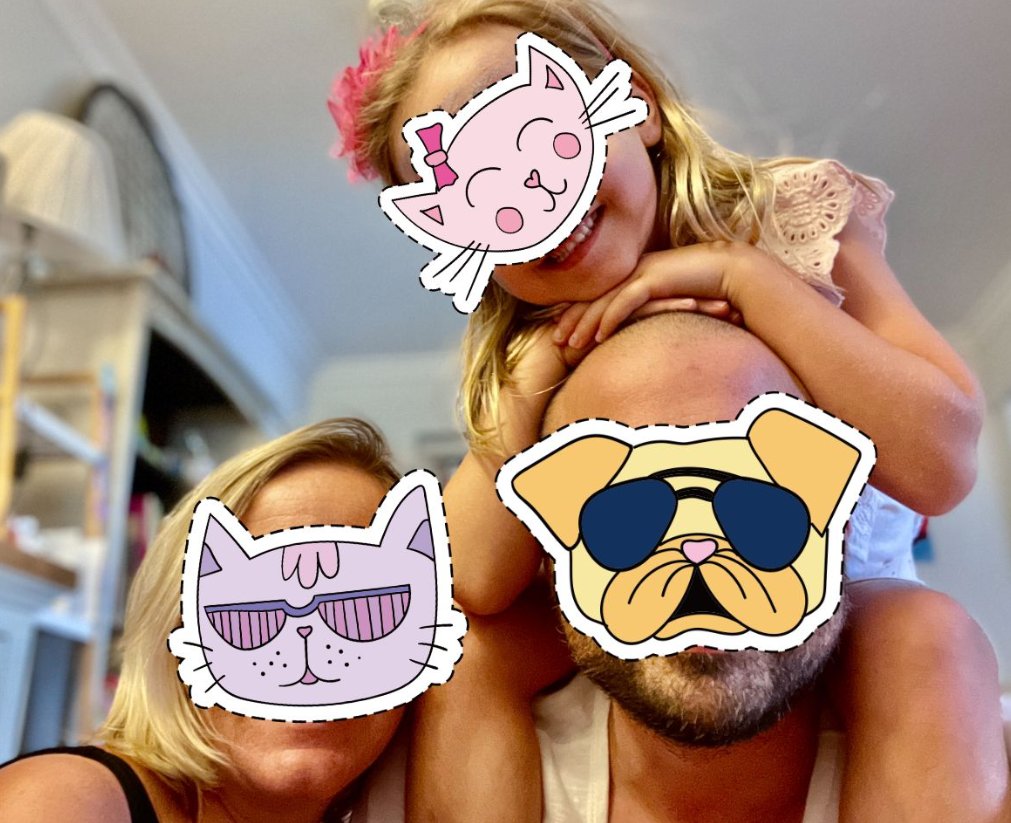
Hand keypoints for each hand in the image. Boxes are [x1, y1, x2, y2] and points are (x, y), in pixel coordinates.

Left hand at [554, 242, 764, 348]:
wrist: (731, 271)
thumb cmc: (705, 290)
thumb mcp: (672, 304)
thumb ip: (653, 314)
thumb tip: (641, 335)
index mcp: (633, 276)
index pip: (597, 297)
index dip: (577, 314)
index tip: (560, 334)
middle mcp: (632, 271)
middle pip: (593, 297)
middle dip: (571, 319)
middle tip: (555, 341)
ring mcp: (642, 272)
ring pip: (604, 300)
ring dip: (585, 323)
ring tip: (570, 344)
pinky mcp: (654, 279)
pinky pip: (626, 301)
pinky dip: (610, 318)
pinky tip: (599, 336)